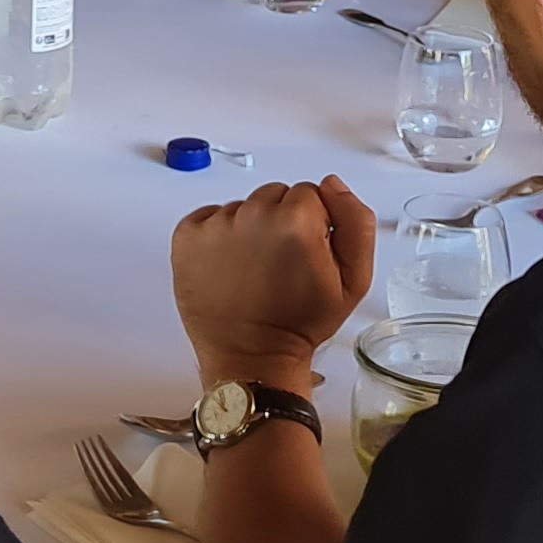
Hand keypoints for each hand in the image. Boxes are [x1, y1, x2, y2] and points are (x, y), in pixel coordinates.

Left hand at [172, 177, 372, 391]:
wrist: (251, 357)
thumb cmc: (301, 322)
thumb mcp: (353, 279)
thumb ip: (355, 222)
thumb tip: (333, 185)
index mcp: (295, 221)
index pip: (311, 194)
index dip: (314, 225)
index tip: (306, 254)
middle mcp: (252, 215)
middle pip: (275, 195)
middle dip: (282, 222)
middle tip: (281, 264)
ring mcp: (215, 225)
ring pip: (244, 206)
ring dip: (250, 229)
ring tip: (254, 270)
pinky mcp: (187, 235)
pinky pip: (210, 217)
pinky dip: (218, 236)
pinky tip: (229, 267)